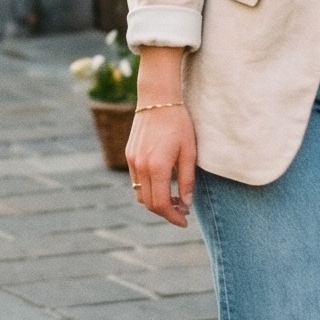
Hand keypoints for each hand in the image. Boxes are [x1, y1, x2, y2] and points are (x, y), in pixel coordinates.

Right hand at [125, 44, 194, 226]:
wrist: (157, 99)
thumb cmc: (178, 124)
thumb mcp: (189, 152)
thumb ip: (187, 180)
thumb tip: (186, 203)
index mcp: (157, 167)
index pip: (162, 203)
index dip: (173, 216)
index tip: (184, 220)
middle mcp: (141, 166)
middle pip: (149, 203)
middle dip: (165, 212)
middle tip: (182, 212)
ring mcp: (132, 160)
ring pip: (140, 194)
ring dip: (155, 202)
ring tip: (174, 200)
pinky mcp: (129, 154)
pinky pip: (136, 181)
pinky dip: (148, 189)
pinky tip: (162, 185)